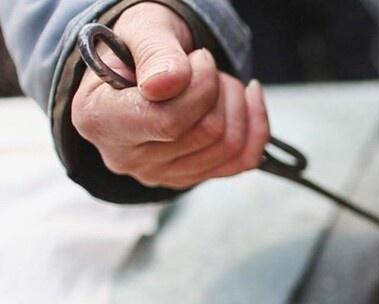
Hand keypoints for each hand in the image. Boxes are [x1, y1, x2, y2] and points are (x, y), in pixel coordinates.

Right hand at [71, 2, 268, 188]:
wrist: (144, 69)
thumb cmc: (139, 48)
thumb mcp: (142, 30)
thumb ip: (154, 52)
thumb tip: (168, 85)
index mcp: (100, 119)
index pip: (168, 120)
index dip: (199, 87)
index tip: (199, 58)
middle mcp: (126, 157)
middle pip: (207, 133)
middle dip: (220, 88)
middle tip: (206, 64)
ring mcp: (159, 174)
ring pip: (229, 146)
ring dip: (236, 103)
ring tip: (216, 79)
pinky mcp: (190, 178)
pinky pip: (243, 160)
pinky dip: (256, 125)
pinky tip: (248, 98)